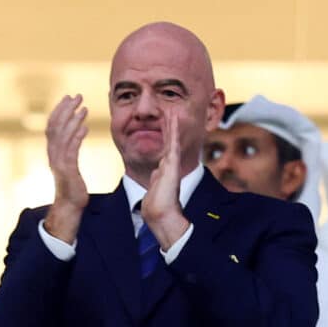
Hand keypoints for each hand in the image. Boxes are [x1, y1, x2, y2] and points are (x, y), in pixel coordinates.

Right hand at [43, 95, 89, 243]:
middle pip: (55, 126)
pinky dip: (76, 137)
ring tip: (83, 107)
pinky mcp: (67, 170)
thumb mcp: (71, 162)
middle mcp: (53, 154)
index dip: (60, 109)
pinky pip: (71, 150)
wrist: (69, 206)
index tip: (69, 97)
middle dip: (66, 109)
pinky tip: (85, 127)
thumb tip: (79, 129)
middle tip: (77, 96)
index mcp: (53, 151)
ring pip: (62, 136)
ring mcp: (58, 162)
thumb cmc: (73, 186)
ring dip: (72, 120)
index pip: (53, 125)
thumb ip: (72, 145)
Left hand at [141, 110, 189, 248]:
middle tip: (170, 112)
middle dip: (170, 128)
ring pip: (172, 140)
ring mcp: (172, 164)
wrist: (160, 215)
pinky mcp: (172, 164)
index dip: (165, 137)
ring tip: (171, 111)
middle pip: (170, 142)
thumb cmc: (155, 207)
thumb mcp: (154, 188)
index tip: (165, 124)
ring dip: (172, 125)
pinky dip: (173, 129)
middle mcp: (170, 166)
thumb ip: (156, 178)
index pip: (165, 150)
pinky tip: (173, 118)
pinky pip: (172, 143)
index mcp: (164, 171)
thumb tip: (156, 172)